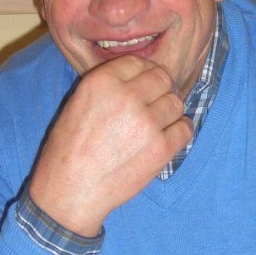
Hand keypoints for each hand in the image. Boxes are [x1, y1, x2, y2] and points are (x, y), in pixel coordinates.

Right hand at [29, 55, 192, 235]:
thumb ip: (109, 86)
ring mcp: (147, 123)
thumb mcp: (78, 104)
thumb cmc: (69, 150)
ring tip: (157, 125)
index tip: (145, 85)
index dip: (145, 73)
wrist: (70, 191)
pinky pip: (186, 128)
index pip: (138, 62)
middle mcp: (126, 97)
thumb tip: (142, 78)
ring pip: (177, 103)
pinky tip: (167, 137)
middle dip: (162, 89)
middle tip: (155, 104)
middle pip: (163, 79)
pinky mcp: (161, 148)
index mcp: (102, 82)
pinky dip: (180, 131)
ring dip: (171, 112)